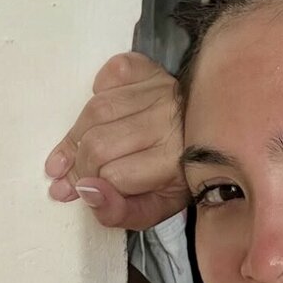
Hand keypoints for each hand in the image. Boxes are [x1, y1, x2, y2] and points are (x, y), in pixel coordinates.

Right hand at [45, 52, 189, 229]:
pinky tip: (105, 113)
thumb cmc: (178, 179)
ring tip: (77, 152)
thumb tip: (86, 191)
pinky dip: (99, 89)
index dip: (91, 187)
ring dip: (79, 133)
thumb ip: (120, 212)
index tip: (80, 192)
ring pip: (96, 109)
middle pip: (98, 143)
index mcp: (174, 161)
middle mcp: (168, 122)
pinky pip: (112, 72)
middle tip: (72, 176)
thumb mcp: (155, 209)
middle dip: (79, 165)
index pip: (114, 175)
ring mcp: (160, 90)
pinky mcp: (152, 70)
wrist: (209, 143)